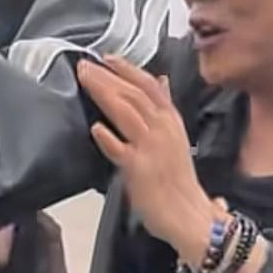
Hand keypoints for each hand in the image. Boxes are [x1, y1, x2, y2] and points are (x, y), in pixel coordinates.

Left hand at [78, 56, 214, 262]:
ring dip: (103, 92)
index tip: (106, 57)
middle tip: (84, 65)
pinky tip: (95, 127)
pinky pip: (120, 149)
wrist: (188, 215)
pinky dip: (108, 137)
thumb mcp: (176, 136)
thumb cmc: (178, 180)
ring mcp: (150, 148)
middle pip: (133, 94)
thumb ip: (164, 108)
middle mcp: (162, 129)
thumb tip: (161, 80)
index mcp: (170, 120)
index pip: (149, 86)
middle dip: (107, 76)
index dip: (127, 69)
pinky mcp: (138, 169)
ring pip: (126, 112)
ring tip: (84, 80)